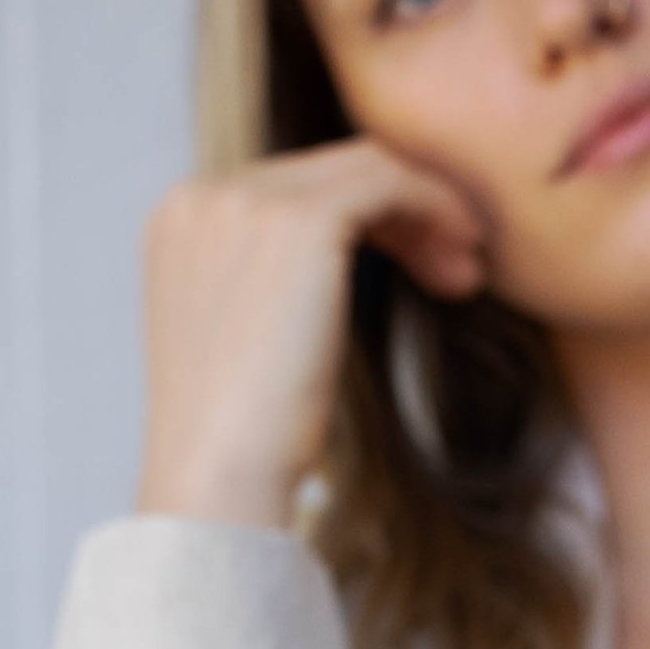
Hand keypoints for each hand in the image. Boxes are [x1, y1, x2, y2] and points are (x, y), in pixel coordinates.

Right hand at [134, 139, 490, 529]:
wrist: (220, 481)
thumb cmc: (245, 440)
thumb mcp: (253, 337)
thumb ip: (276, 281)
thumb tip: (352, 263)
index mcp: (182, 221)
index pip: (293, 185)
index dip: (367, 216)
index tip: (419, 261)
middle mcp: (204, 196)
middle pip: (329, 169)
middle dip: (403, 211)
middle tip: (457, 267)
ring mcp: (245, 201)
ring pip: (366, 166)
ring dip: (430, 210)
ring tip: (467, 273)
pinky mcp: (298, 222)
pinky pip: (390, 183)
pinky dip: (437, 211)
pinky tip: (463, 268)